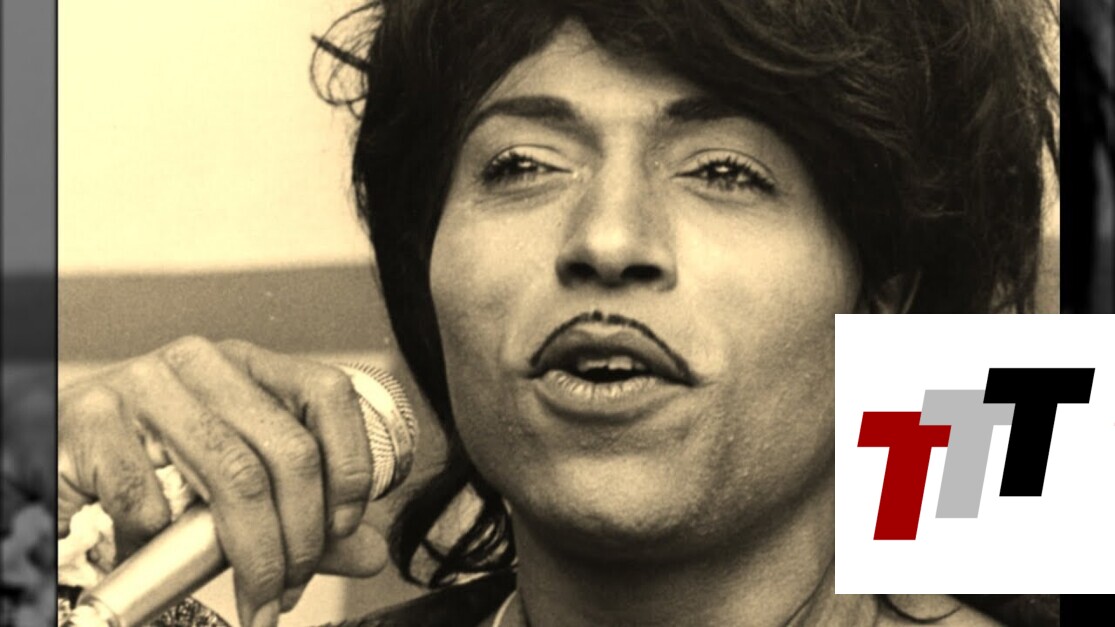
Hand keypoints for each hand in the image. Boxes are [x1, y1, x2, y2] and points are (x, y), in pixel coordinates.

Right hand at [58, 337, 388, 626]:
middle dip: (302, 536)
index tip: (345, 529)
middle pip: (288, 450)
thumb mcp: (233, 481)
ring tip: (258, 597)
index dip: (350, 466)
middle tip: (290, 588)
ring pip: (233, 473)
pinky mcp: (91, 415)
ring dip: (255, 553)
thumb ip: (304, 515)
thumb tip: (371, 552)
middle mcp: (203, 362)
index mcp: (248, 365)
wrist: (53, 454)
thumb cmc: (152, 465)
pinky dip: (159, 538)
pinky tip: (156, 550)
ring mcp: (145, 383)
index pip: (328, 393)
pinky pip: (147, 492)